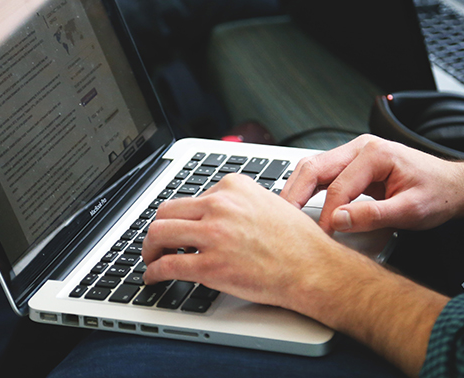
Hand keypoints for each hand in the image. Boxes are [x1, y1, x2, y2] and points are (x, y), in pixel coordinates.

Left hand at [141, 173, 360, 308]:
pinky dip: (153, 272)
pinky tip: (154, 277)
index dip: (182, 216)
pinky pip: (167, 265)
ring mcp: (213, 235)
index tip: (179, 226)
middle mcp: (220, 205)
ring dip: (149, 248)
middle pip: (167, 211)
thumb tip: (218, 213)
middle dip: (157, 229)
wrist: (313, 268)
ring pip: (159, 234)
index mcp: (234, 187)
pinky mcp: (209, 265)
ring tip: (152, 258)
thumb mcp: (269, 203)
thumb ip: (240, 203)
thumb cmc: (299, 242)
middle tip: (157, 242)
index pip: (191, 196)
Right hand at [281, 134, 463, 234]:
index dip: (327, 215)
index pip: (338, 187)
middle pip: (314, 168)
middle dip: (294, 194)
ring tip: (283, 214)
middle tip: (279, 220)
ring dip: (296, 189)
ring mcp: (355, 154)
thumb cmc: (438, 194)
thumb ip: (373, 215)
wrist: (453, 186)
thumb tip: (338, 220)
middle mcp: (361, 148)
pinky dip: (307, 189)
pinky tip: (298, 205)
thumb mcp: (411, 210)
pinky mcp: (353, 165)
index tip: (323, 238)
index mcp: (375, 154)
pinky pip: (323, 174)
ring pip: (313, 168)